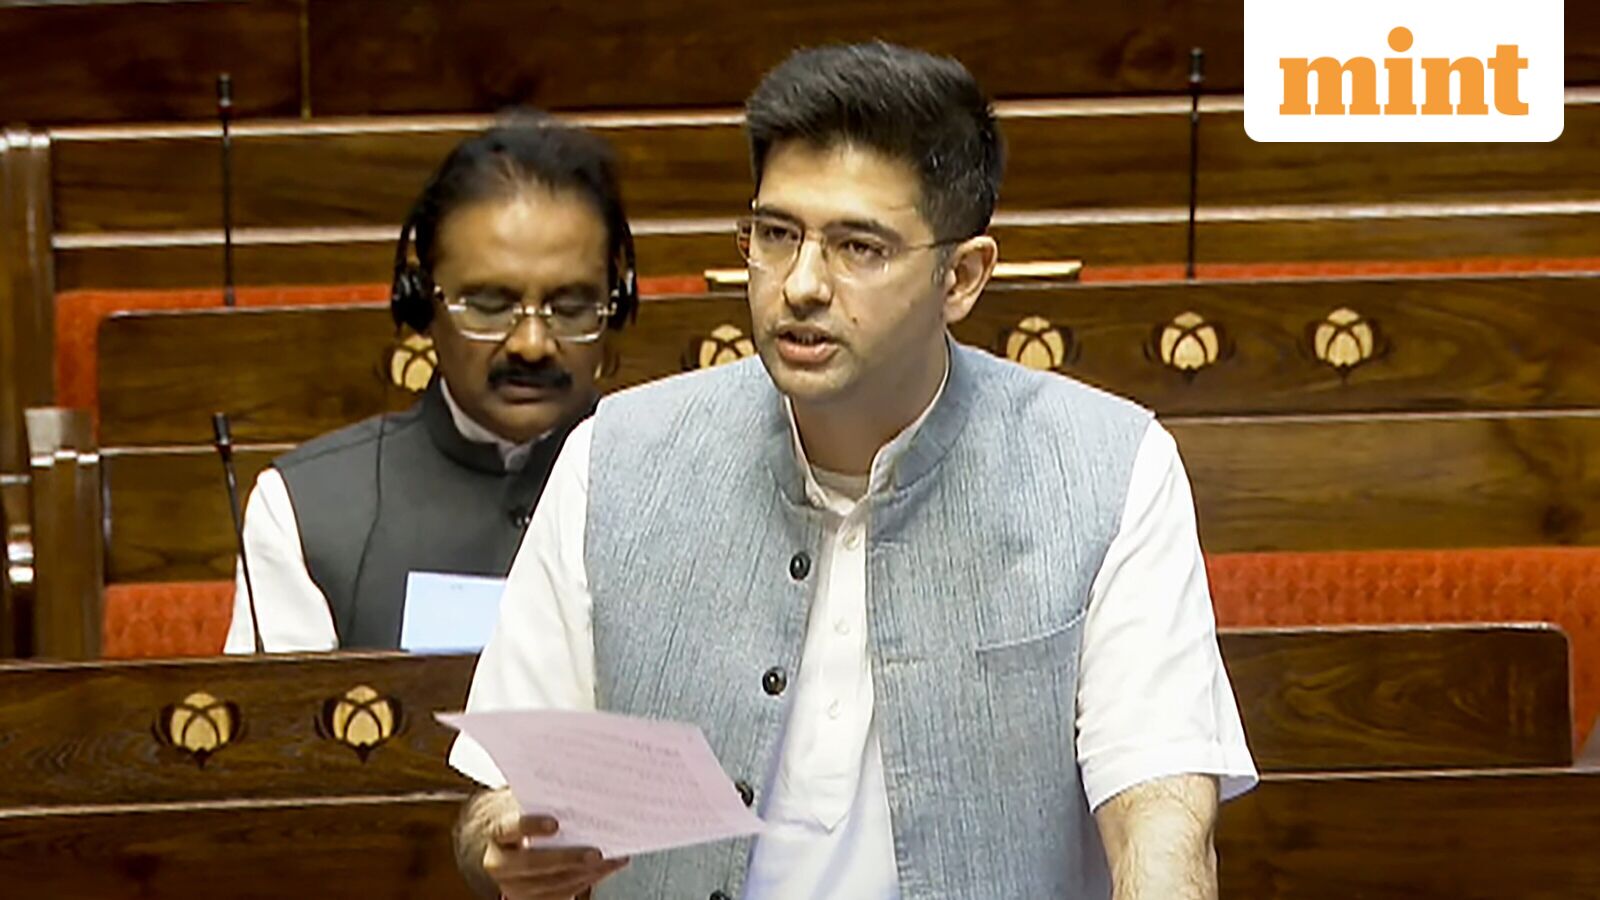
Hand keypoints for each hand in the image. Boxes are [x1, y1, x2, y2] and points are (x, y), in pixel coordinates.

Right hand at [483, 813, 628, 899]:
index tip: (555, 823)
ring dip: (586, 873)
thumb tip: (583, 794)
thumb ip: (545, 800)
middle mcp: (500, 863)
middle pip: (532, 864)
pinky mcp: (530, 898)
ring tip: (612, 859)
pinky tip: (607, 868)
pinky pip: (561, 895)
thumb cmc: (522, 813)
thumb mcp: (525, 801)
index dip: (531, 826)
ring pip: (551, 885)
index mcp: (498, 832)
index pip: (511, 828)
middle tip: (597, 853)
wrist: (502, 837)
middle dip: (568, 860)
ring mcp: (513, 885)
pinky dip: (587, 881)